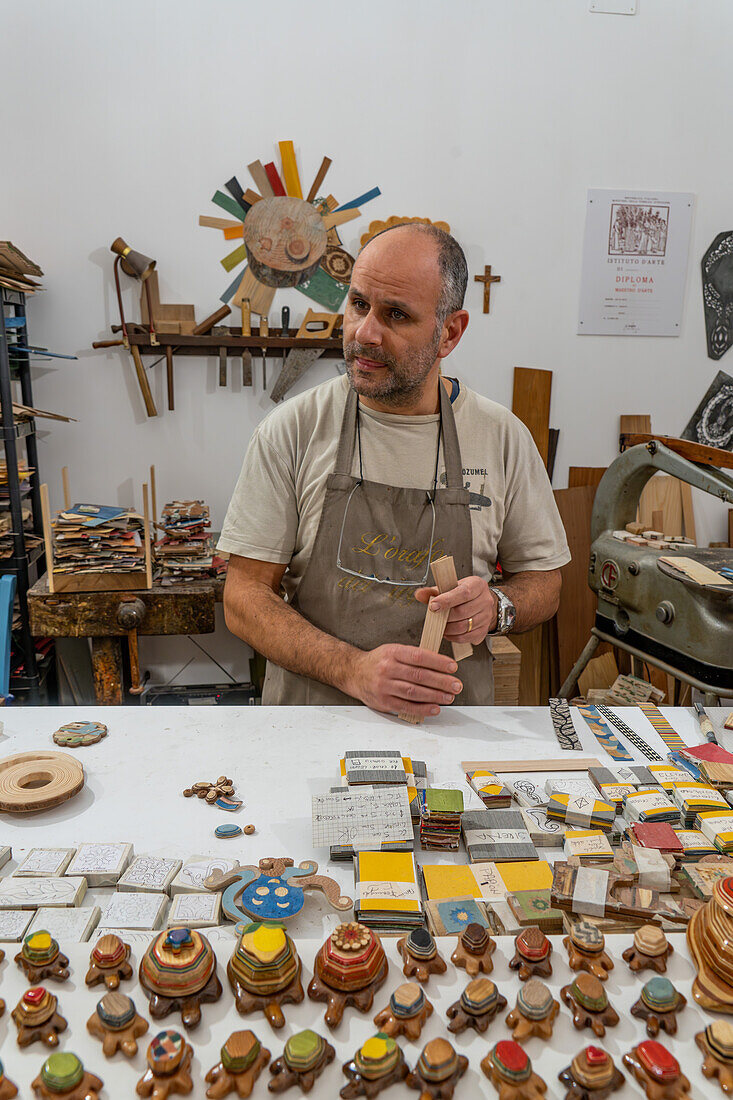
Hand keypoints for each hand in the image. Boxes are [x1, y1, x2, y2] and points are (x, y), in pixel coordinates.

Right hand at [348, 644, 462, 718]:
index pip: (419, 657)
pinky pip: (406, 706)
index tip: (452, 667)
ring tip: (449, 697)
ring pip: (414, 692)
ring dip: (435, 696)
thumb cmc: (378, 661)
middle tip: (456, 685)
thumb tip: (440, 664)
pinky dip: (423, 708)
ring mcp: (384, 686)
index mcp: (392, 652)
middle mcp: (387, 669)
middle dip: (441, 681)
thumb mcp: (393, 650)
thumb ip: (413, 656)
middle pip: (419, 676)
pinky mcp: (383, 702)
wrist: (353, 672)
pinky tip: (435, 708)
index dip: (438, 662)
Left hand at [415, 575, 496, 644]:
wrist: (482, 602)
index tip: (433, 606)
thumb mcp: (451, 587)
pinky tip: (448, 632)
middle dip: (445, 617)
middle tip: (436, 616)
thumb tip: (419, 594)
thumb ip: (434, 591)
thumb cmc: (465, 594)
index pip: (463, 593)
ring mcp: (486, 616)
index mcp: (477, 585)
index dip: (446, 600)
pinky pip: (466, 637)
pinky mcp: (484, 630)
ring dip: (448, 628)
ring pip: (464, 627)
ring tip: (441, 625)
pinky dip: (453, 637)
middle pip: (462, 612)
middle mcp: (485, 600)